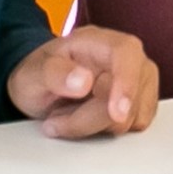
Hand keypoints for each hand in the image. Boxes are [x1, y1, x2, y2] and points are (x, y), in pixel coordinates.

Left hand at [6, 27, 159, 139]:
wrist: (41, 88)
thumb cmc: (39, 75)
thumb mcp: (32, 73)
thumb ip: (54, 73)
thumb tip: (84, 82)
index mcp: (100, 40)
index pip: (126, 53)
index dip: (126, 83)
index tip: (117, 113)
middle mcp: (125, 56)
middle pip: (129, 95)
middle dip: (89, 118)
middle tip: (56, 119)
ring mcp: (137, 79)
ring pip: (132, 116)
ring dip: (95, 127)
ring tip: (69, 117)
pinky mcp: (140, 102)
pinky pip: (135, 126)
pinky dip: (108, 132)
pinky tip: (88, 123)